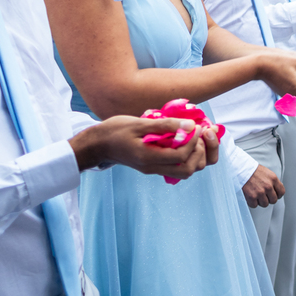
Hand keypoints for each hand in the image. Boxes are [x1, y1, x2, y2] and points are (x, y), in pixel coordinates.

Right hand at [71, 116, 219, 179]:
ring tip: (193, 137)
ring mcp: (153, 168)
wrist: (96, 145)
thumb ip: (165, 125)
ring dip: (194, 155)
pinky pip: (175, 166)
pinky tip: (183, 139)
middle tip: (198, 135)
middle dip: (199, 153)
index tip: (195, 126)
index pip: (182, 156)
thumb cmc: (114, 131)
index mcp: (148, 158)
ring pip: (184, 171)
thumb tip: (191, 125)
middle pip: (188, 170)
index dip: (193, 141)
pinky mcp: (152, 165)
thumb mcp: (139, 124)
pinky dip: (185, 155)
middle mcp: (152, 168)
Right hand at [242, 164, 284, 207]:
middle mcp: (268, 186)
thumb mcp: (267, 173)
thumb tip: (276, 190)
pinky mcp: (251, 197)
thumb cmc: (253, 171)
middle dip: (269, 199)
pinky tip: (250, 196)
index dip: (278, 195)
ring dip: (260, 201)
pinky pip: (255, 205)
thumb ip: (273, 182)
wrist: (241, 170)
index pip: (281, 192)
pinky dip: (252, 202)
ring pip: (265, 204)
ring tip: (256, 195)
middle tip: (264, 196)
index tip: (274, 195)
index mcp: (273, 179)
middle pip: (274, 200)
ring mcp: (260, 192)